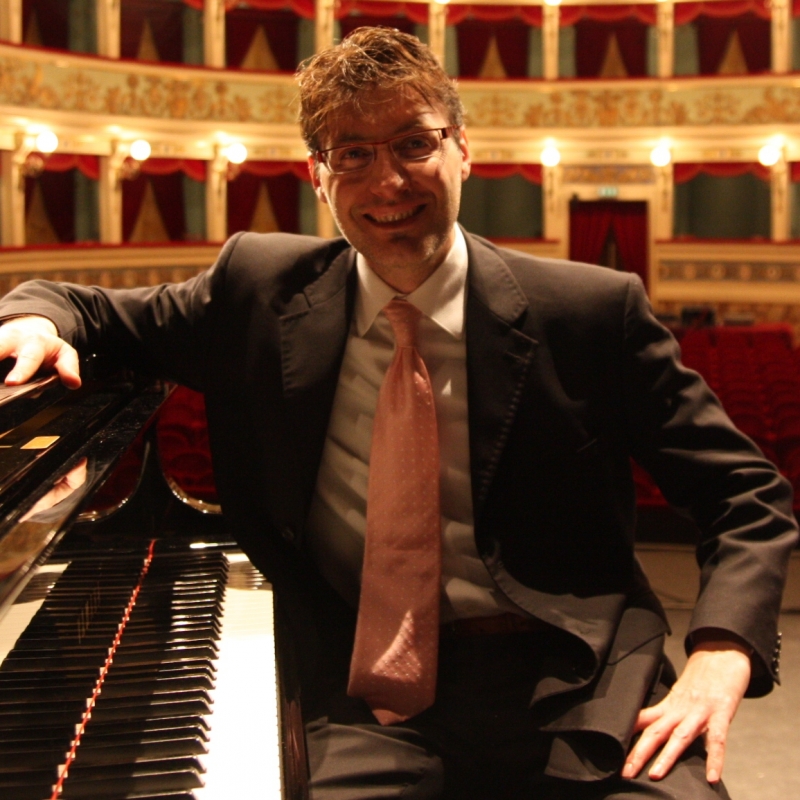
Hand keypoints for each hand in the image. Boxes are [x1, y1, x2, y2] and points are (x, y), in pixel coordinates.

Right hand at [0, 315, 80, 387]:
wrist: (31, 330)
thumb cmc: (47, 348)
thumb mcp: (64, 354)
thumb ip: (68, 368)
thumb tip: (74, 383)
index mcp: (35, 343)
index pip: (29, 358)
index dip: (21, 371)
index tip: (12, 382)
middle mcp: (11, 339)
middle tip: (3, 381)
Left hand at [622, 635, 750, 783]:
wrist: (721, 653)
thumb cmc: (701, 679)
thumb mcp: (679, 695)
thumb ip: (668, 713)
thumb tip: (651, 730)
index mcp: (669, 705)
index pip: (642, 722)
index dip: (627, 739)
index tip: (613, 756)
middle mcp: (680, 709)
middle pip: (655, 732)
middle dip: (639, 753)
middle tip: (625, 772)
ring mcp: (700, 711)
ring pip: (681, 736)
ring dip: (667, 756)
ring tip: (655, 775)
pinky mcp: (721, 714)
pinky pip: (718, 739)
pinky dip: (715, 759)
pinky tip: (713, 778)